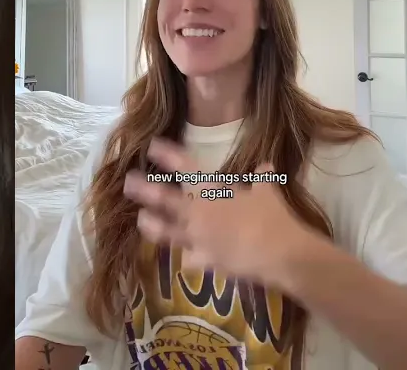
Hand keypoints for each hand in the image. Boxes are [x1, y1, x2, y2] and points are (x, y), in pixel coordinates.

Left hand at [123, 139, 316, 285]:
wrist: (279, 253)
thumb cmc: (273, 216)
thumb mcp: (269, 190)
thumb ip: (262, 178)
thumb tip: (264, 166)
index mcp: (212, 190)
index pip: (186, 167)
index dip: (167, 155)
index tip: (152, 145)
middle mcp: (198, 213)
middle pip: (164, 199)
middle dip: (144, 189)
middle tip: (128, 181)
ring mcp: (198, 239)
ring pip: (166, 231)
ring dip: (151, 224)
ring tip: (140, 219)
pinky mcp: (206, 262)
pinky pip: (190, 258)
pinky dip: (189, 255)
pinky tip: (186, 256)